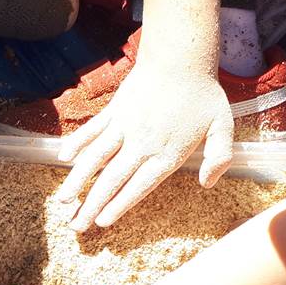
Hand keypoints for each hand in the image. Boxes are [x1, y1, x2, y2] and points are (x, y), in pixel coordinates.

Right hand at [54, 62, 232, 230]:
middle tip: (76, 226)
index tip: (102, 222)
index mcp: (166, 153)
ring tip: (62, 200)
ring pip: (95, 158)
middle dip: (91, 205)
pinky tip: (63, 158)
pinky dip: (77, 143)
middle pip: (111, 180)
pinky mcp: (114, 111)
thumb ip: (219, 157)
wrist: (181, 58)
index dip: (119, 205)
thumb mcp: (223, 127)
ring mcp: (124, 127)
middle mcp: (141, 144)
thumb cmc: (203, 94)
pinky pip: (92, 130)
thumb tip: (208, 184)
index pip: (138, 187)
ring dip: (76, 181)